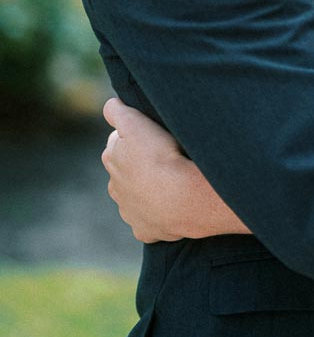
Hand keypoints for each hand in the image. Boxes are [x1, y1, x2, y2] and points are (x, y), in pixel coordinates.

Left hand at [102, 98, 202, 242]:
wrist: (181, 196)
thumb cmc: (161, 156)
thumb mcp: (136, 122)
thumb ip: (117, 112)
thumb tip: (109, 106)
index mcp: (112, 159)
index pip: (118, 143)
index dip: (136, 137)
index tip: (153, 137)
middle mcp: (115, 187)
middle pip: (126, 171)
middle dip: (139, 165)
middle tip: (164, 158)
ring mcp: (129, 212)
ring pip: (136, 197)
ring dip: (148, 190)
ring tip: (171, 182)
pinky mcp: (144, 231)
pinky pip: (148, 222)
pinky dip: (157, 215)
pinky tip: (170, 207)